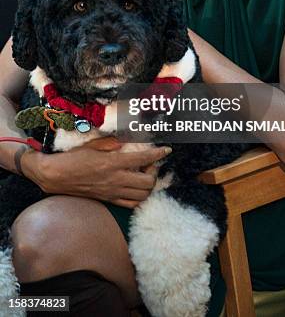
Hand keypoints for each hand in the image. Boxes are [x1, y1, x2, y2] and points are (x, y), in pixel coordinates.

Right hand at [21, 139, 170, 207]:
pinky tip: (136, 187)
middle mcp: (116, 179)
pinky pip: (131, 204)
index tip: (166, 150)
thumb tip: (125, 142)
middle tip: (150, 163)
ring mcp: (113, 192)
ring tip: (144, 175)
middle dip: (155, 172)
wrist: (56, 176)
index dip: (158, 154)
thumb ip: (111, 143)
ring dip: (148, 185)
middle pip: (148, 182)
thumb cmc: (73, 158)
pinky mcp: (108, 200)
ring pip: (142, 195)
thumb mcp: (92, 145)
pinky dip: (139, 197)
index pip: (143, 158)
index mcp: (113, 162)